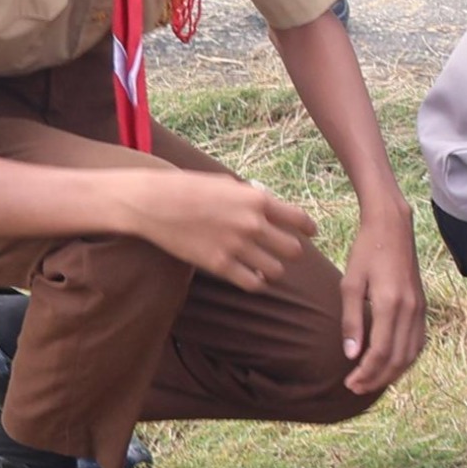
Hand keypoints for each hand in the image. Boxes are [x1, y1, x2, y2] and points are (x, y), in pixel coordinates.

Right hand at [131, 173, 317, 291]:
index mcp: (257, 200)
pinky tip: (252, 278)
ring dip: (274, 270)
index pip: (299, 219)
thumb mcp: (227, 184)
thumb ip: (251, 197)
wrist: (156, 202)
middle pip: (293, 250)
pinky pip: (253, 283)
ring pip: (276, 270)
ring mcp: (237, 246)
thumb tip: (268, 208)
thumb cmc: (189, 188)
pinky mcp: (220, 265)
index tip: (311, 234)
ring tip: (266, 267)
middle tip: (283, 253)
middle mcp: (252, 224)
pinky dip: (257, 283)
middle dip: (291, 252)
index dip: (309, 229)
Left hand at [338, 210, 428, 397]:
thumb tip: (351, 355)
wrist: (393, 227)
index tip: (348, 382)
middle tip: (356, 387)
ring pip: (411, 354)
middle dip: (377, 378)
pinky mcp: (422, 306)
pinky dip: (405, 359)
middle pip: (397, 358)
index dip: (365, 373)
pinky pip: (418, 342)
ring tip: (371, 381)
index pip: (380, 352)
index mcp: (390, 304)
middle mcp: (410, 309)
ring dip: (392, 373)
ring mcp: (420, 308)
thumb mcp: (350, 284)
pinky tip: (390, 364)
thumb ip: (351, 321)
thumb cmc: (366, 252)